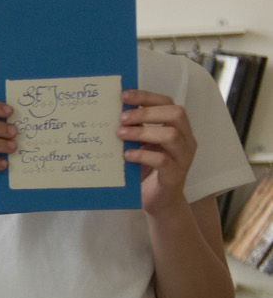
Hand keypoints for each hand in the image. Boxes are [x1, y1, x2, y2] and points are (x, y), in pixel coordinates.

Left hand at [120, 89, 196, 217]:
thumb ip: (135, 129)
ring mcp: (183, 158)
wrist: (159, 202)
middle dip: (147, 112)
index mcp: (178, 128)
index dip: (147, 96)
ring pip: (171, 135)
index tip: (123, 95)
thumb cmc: (147, 170)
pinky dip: (143, 155)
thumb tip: (113, 110)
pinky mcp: (175, 176)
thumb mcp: (141, 145)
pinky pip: (163, 161)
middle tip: (121, 117)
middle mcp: (186, 140)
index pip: (168, 103)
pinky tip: (127, 155)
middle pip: (176, 114)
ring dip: (143, 132)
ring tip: (120, 134)